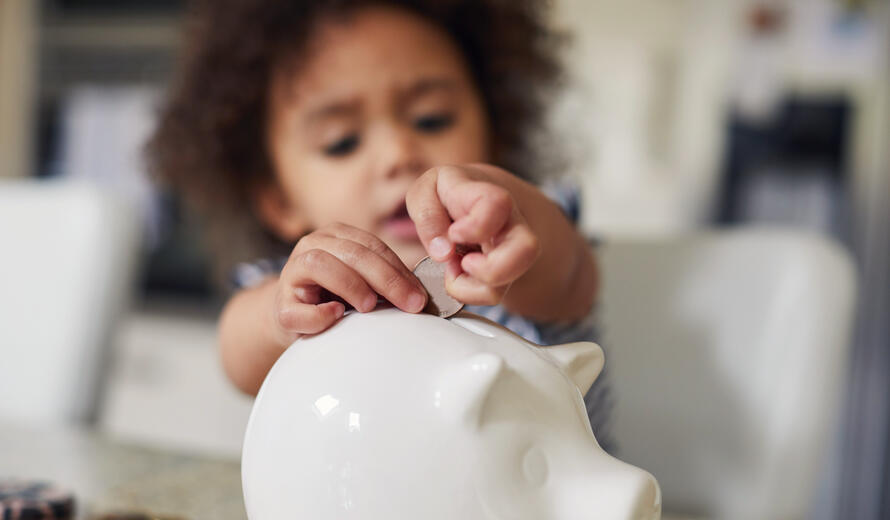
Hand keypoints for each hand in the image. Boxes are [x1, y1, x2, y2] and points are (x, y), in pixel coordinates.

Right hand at [272, 223, 427, 341]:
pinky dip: (318, 314)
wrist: (293, 318)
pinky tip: (336, 316)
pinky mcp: (280, 304)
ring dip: (350, 284)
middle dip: (385, 279)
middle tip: (408, 304)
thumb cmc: (334, 298)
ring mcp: (292, 272)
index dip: (398, 270)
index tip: (419, 295)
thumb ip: (385, 281)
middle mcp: (312, 245)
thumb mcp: (363, 283)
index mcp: (336, 236)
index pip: (372, 246)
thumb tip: (421, 295)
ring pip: (319, 264)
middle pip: (351, 253)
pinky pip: (296, 308)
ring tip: (369, 306)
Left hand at [406, 164, 540, 305]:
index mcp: (485, 193)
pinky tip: (461, 276)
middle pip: (526, 248)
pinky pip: (498, 292)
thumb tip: (443, 252)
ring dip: (480, 287)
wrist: (474, 199)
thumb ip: (428, 216)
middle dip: (491, 270)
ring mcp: (514, 246)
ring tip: (457, 271)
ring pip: (516, 278)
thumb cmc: (447, 194)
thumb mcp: (425, 193)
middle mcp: (509, 221)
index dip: (475, 227)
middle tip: (463, 263)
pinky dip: (474, 293)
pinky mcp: (509, 269)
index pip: (497, 204)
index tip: (454, 235)